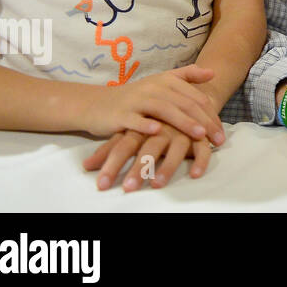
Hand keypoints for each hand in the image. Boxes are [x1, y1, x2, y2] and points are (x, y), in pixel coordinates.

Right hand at [81, 65, 223, 144]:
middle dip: (204, 122)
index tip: (222, 132)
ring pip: (165, 110)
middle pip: (184, 104)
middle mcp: (154, 87)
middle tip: (218, 139)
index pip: (195, 97)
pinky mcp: (120, 114)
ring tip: (199, 134)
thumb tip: (213, 72)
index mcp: (167, 80)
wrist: (98, 104)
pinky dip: (146, 125)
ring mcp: (136, 100)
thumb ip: (187, 76)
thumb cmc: (136, 97)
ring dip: (183, 122)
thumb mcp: (162, 82)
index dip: (211, 114)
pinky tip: (158, 132)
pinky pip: (135, 120)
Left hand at [83, 126, 213, 191]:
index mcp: (141, 127)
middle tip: (128, 188)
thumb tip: (85, 166)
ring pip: (175, 150)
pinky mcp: (199, 135)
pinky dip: (200, 160)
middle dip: (138, 169)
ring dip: (167, 168)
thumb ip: (110, 148)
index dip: (112, 164)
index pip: (123, 146)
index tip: (101, 184)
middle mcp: (161, 129)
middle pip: (149, 149)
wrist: (182, 97)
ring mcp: (181, 131)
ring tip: (157, 185)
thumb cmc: (150, 120)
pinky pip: (202, 148)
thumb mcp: (129, 131)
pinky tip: (195, 175)